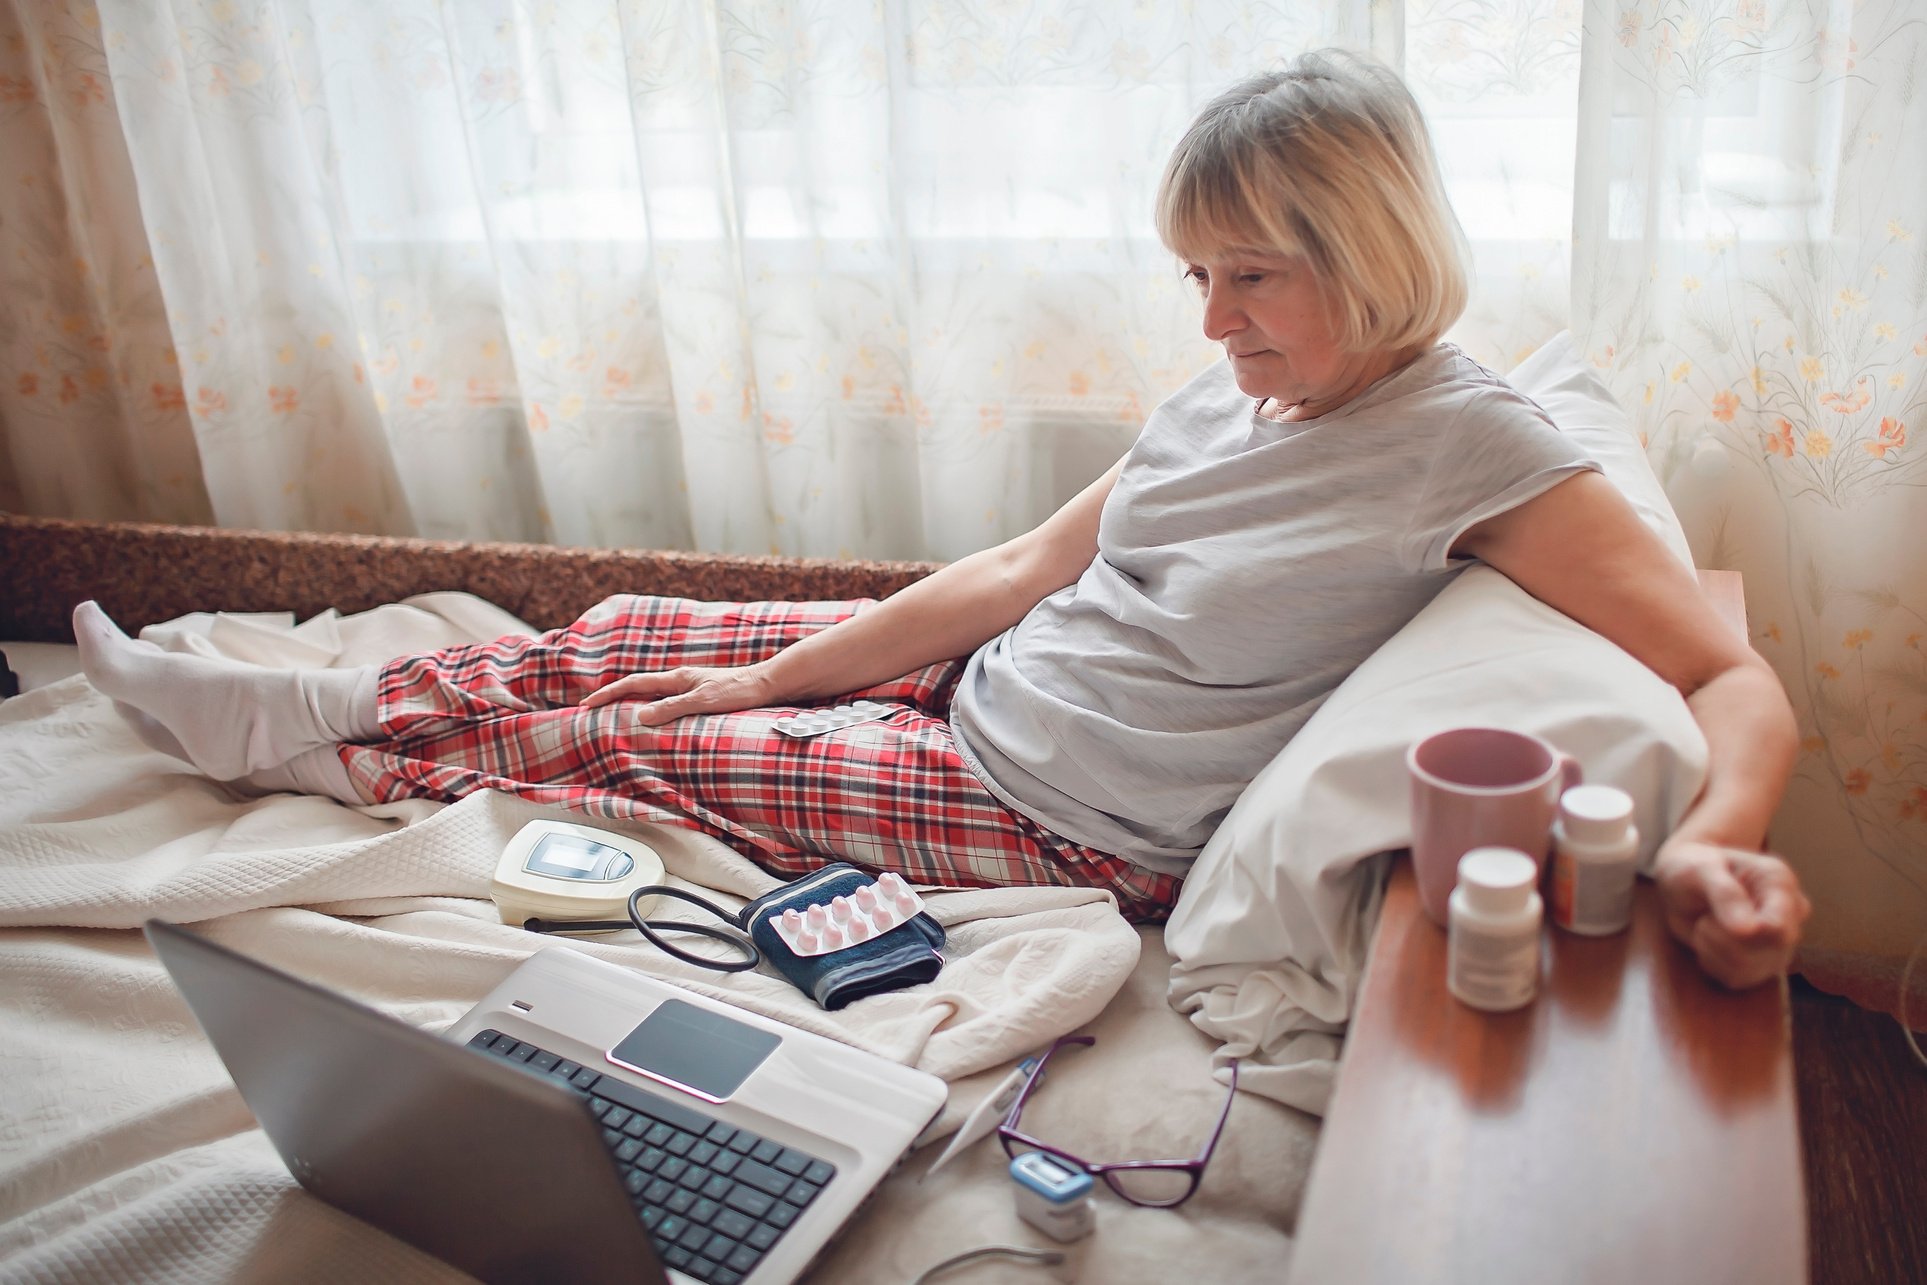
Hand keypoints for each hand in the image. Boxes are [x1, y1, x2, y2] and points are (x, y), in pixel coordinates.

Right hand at [578, 664, 776, 725]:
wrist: (767, 685)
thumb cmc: (739, 690)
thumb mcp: (703, 701)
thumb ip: (672, 707)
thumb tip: (640, 715)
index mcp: (677, 678)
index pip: (633, 684)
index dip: (608, 693)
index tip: (587, 704)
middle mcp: (681, 680)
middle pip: (638, 687)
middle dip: (613, 697)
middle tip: (592, 709)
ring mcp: (690, 687)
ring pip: (652, 695)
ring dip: (631, 703)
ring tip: (615, 716)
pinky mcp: (701, 695)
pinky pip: (667, 702)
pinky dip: (653, 709)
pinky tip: (654, 720)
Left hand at [1652, 839, 1810, 989]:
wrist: (1682, 882)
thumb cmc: (1692, 867)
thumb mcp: (1699, 870)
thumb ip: (1725, 893)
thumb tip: (1749, 930)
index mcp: (1779, 883)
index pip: (1781, 926)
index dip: (1749, 934)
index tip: (1710, 921)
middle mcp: (1789, 914)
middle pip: (1769, 951)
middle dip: (1723, 940)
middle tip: (1703, 920)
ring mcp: (1779, 942)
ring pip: (1753, 970)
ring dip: (1714, 951)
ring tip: (1705, 926)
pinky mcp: (1762, 963)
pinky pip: (1738, 979)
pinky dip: (1712, 964)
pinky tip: (1708, 943)